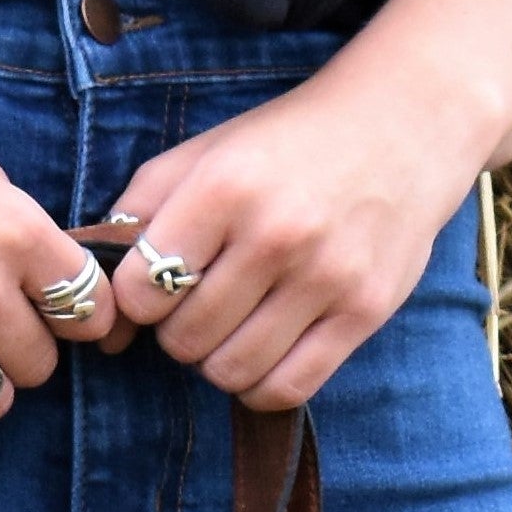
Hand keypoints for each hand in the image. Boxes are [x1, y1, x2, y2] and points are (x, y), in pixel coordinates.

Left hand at [101, 57, 498, 407]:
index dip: (140, 299)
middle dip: (179, 332)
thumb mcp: (209, 153)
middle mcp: (277, 234)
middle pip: (184, 339)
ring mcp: (326, 277)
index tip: (159, 285)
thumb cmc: (290, 144)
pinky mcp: (364, 312)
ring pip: (231, 372)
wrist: (406, 122)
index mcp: (227, 187)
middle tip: (200, 304)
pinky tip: (263, 353)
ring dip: (218, 360)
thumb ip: (143, 212)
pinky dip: (260, 385)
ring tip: (234, 325)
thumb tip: (104, 311)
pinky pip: (287, 389)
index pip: (144, 288)